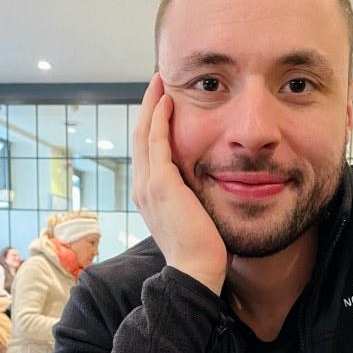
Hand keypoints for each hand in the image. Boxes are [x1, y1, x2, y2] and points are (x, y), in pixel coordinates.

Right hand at [131, 74, 226, 294]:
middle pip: (139, 137)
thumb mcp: (196, 216)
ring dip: (151, 104)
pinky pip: (156, 142)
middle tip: (158, 81)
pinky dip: (159, 118)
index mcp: (150, 196)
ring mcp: (148, 186)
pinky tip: (169, 100)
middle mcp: (142, 189)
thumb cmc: (202, 251)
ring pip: (144, 134)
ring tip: (160, 81)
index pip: (147, 152)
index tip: (163, 103)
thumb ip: (195, 197)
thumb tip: (213, 185)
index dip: (152, 125)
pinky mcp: (161, 184)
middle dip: (147, 107)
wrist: (196, 271)